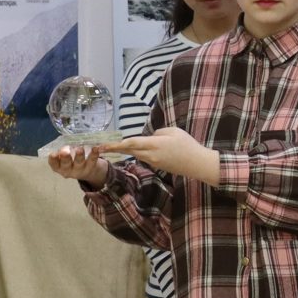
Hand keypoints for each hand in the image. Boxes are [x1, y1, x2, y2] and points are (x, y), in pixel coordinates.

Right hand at [46, 144, 110, 187]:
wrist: (88, 170)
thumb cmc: (71, 160)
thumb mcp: (65, 156)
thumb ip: (63, 150)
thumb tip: (64, 147)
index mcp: (59, 167)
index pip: (54, 164)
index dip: (53, 160)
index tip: (52, 154)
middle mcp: (69, 170)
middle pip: (66, 164)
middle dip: (65, 158)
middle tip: (65, 152)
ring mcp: (80, 169)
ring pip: (79, 162)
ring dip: (79, 156)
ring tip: (79, 149)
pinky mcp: (91, 167)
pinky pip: (92, 160)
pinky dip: (94, 154)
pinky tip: (95, 148)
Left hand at [102, 125, 220, 185]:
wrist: (197, 164)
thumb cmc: (188, 144)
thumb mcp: (173, 131)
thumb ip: (158, 133)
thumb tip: (150, 138)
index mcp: (154, 144)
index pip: (131, 143)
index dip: (116, 144)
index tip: (103, 145)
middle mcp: (151, 155)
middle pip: (129, 150)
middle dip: (115, 148)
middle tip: (100, 147)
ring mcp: (154, 162)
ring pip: (136, 154)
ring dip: (126, 150)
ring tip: (113, 147)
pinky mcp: (157, 166)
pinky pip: (144, 157)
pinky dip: (139, 153)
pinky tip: (138, 149)